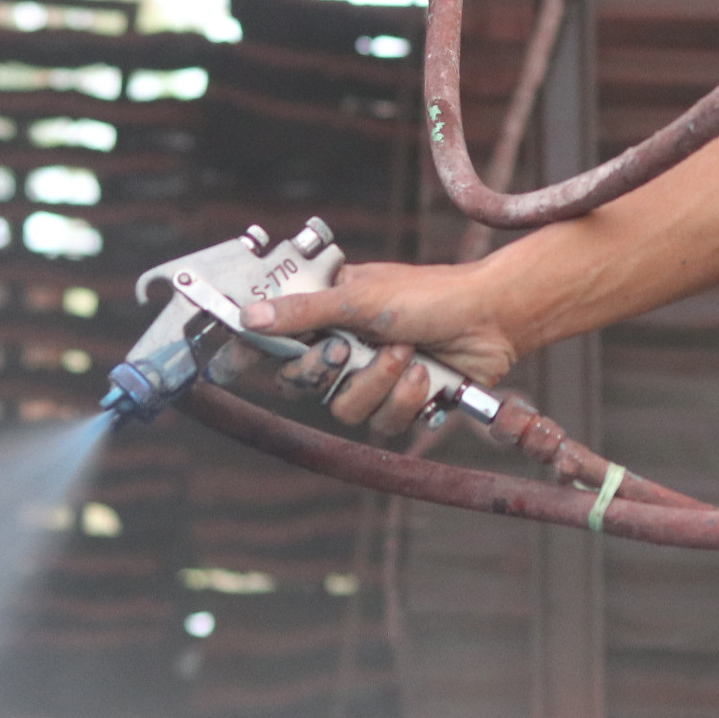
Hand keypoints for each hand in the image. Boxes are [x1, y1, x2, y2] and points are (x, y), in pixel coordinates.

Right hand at [237, 260, 520, 437]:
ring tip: (406, 353)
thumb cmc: (429, 294)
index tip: (227, 365)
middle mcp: (345, 346)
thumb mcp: (360, 296)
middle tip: (347, 349)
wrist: (490, 319)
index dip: (250, 355)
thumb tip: (249, 317)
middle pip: (302, 385)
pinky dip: (406, 398)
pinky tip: (425, 373)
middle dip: (327, 370)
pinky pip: (383, 423)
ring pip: (344, 409)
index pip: (275, 340)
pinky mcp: (401, 402)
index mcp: (327, 313)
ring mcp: (373, 376)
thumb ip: (303, 311)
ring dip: (378, 383)